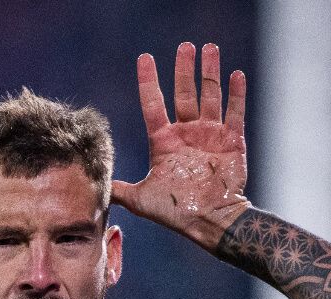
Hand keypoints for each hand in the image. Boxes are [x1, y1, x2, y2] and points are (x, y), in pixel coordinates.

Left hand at [112, 43, 251, 252]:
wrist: (209, 222)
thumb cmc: (175, 211)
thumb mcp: (140, 199)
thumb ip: (118, 188)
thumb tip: (94, 186)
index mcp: (163, 142)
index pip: (153, 104)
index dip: (148, 81)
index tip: (144, 58)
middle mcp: (186, 134)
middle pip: (184, 93)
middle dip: (183, 69)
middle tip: (185, 46)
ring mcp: (210, 136)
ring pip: (210, 96)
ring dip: (210, 72)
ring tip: (209, 48)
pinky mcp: (232, 142)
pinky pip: (235, 113)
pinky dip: (236, 94)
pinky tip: (235, 73)